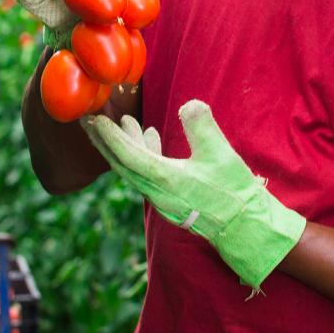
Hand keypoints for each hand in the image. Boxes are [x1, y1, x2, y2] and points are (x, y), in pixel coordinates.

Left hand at [82, 103, 305, 289]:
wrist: (245, 227)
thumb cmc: (234, 193)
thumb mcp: (222, 155)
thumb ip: (203, 127)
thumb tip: (189, 105)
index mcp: (166, 180)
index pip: (128, 156)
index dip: (110, 136)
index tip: (94, 119)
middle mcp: (157, 192)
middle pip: (122, 164)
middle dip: (104, 141)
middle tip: (88, 121)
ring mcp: (163, 198)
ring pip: (134, 169)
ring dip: (125, 146)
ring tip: (124, 122)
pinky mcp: (171, 198)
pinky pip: (147, 174)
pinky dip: (143, 154)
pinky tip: (151, 137)